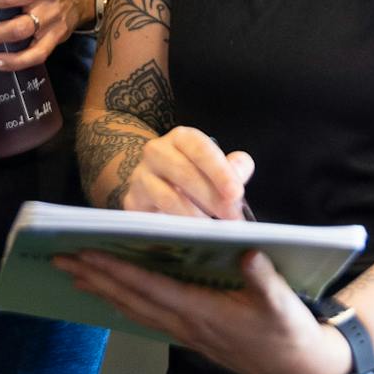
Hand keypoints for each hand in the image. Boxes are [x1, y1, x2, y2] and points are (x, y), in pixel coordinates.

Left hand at [53, 248, 352, 373]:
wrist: (299, 369)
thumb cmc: (289, 332)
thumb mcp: (283, 304)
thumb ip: (264, 278)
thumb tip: (247, 251)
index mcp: (203, 312)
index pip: (149, 287)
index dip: (116, 271)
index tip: (86, 255)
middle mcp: (186, 324)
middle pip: (130, 299)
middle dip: (94, 279)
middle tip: (59, 260)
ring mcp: (186, 332)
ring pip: (134, 309)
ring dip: (102, 291)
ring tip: (74, 274)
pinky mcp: (191, 333)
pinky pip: (148, 316)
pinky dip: (124, 303)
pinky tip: (111, 296)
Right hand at [120, 126, 254, 220]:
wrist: (154, 185)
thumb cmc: (194, 175)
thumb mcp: (216, 167)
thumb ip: (233, 168)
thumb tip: (241, 170)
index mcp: (181, 138)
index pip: (199, 147)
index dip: (219, 170)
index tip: (236, 193)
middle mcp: (157, 151)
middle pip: (183, 172)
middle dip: (211, 197)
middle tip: (231, 219)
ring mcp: (141, 176)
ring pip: (168, 197)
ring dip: (195, 216)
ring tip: (212, 229)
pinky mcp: (132, 201)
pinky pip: (154, 217)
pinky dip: (175, 227)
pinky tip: (190, 235)